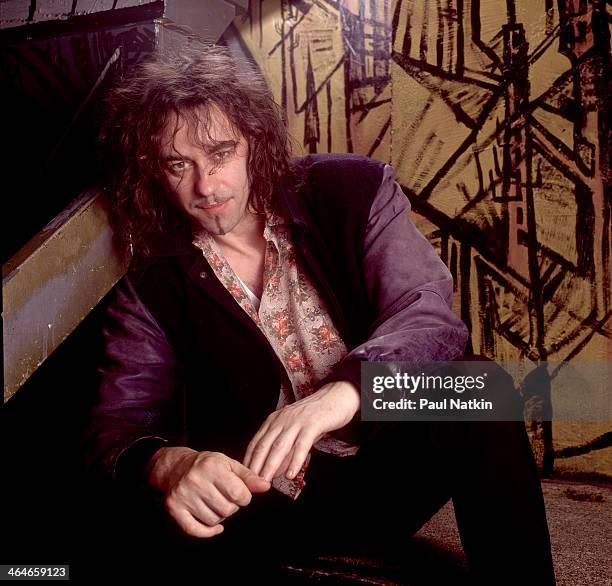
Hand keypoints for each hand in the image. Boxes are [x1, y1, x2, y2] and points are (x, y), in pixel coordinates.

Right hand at [147, 446, 270, 537]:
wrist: (176, 467)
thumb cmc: (207, 465)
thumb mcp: (229, 464)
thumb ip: (248, 476)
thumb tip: (266, 486)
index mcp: (212, 467)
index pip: (238, 493)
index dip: (244, 497)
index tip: (240, 494)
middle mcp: (196, 480)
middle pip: (226, 509)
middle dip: (232, 506)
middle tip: (226, 497)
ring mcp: (183, 495)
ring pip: (213, 520)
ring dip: (219, 516)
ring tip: (216, 503)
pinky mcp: (174, 508)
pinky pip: (195, 530)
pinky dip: (208, 532)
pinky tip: (215, 527)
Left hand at [242, 380, 359, 481]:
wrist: (336, 397)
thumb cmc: (314, 417)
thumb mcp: (294, 430)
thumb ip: (284, 449)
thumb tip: (274, 470)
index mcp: (274, 420)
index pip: (256, 442)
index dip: (249, 460)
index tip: (244, 477)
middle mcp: (282, 419)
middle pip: (264, 445)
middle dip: (256, 466)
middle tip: (251, 484)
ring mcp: (297, 421)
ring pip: (280, 446)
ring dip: (271, 465)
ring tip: (266, 481)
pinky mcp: (313, 424)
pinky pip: (302, 445)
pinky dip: (295, 460)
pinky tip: (290, 474)